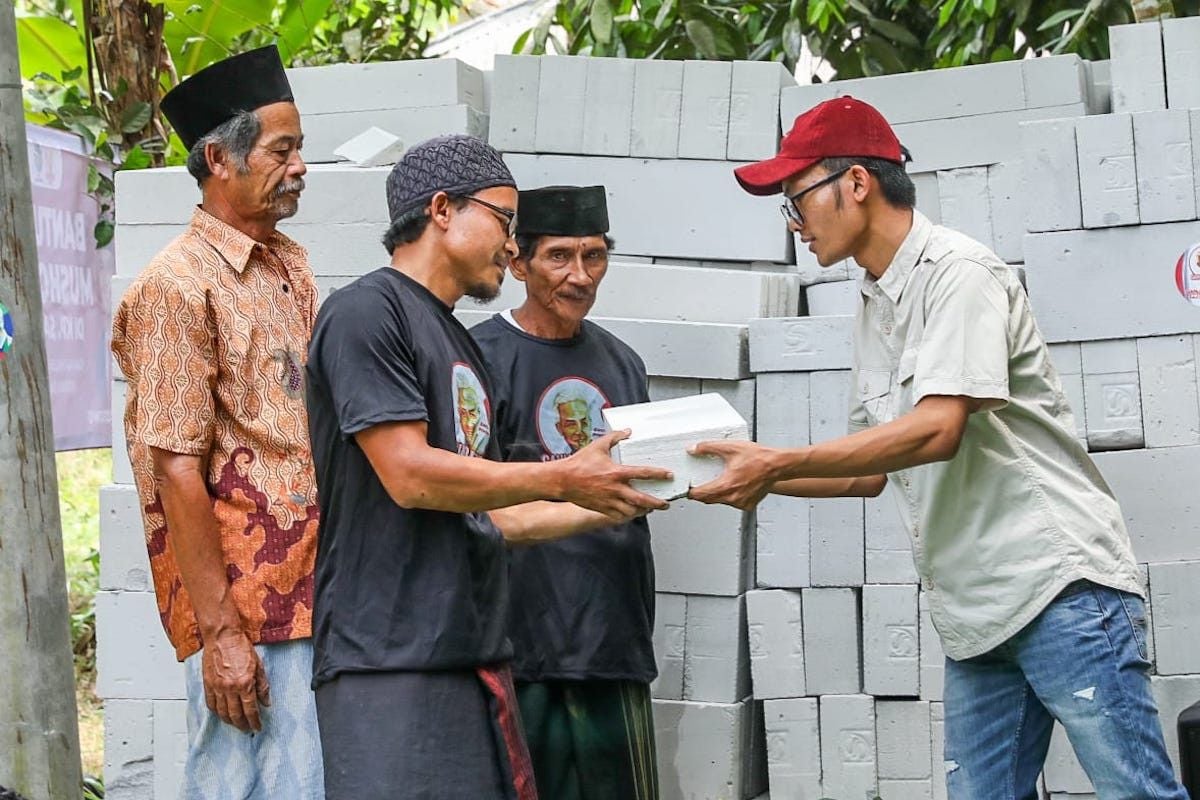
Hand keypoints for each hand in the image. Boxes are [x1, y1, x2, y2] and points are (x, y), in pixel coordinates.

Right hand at [201, 628, 269, 731]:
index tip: (257, 727)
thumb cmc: (241, 647)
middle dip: (242, 725)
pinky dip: (216, 712)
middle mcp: (230, 688)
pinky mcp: (207, 684)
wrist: (222, 637)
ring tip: (236, 724)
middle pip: (235, 715)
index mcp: (244, 684)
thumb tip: (266, 702)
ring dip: (229, 721)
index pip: (250, 710)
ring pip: (222, 712)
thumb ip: (262, 686)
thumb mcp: (258, 666)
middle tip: (247, 729)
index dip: (254, 721)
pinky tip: (221, 714)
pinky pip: (211, 704)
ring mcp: (217, 687)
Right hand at [557, 429, 672, 518]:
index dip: (658, 474)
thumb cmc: (579, 463)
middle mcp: (614, 489)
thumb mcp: (598, 446)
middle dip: (656, 503)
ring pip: (631, 511)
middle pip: (641, 499)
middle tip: (665, 504)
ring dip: (643, 511)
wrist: (562, 480)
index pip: (642, 473)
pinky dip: (629, 516)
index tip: (668, 475)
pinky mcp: (602, 508)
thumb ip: (614, 437)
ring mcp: (608, 500)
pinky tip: (633, 513)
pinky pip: (619, 516)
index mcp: (616, 472)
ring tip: (650, 509)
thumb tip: (627, 431)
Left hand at [687, 439, 775, 509]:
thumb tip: (693, 449)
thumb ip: (708, 448)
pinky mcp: (748, 505)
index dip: (690, 492)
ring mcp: (741, 503)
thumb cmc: (758, 458)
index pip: (699, 495)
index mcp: (726, 486)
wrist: (777, 465)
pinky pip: (733, 502)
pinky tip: (734, 484)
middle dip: (702, 492)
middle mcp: (733, 498)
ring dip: (717, 494)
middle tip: (700, 483)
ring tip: (721, 480)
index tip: (687, 488)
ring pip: (720, 501)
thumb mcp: (730, 448)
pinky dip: (730, 496)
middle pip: (708, 500)